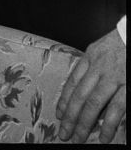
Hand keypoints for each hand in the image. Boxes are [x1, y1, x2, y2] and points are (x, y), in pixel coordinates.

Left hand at [57, 28, 125, 142]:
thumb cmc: (122, 44)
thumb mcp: (102, 49)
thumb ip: (93, 67)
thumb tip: (83, 89)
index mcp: (91, 57)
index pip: (73, 82)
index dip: (64, 100)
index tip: (59, 114)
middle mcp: (99, 67)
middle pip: (79, 95)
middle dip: (69, 116)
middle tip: (63, 133)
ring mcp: (114, 78)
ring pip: (93, 103)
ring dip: (84, 123)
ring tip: (77, 138)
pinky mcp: (129, 86)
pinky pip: (116, 109)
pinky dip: (108, 125)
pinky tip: (103, 137)